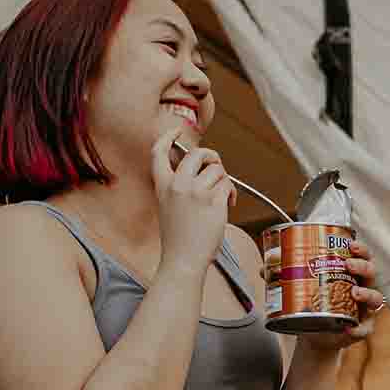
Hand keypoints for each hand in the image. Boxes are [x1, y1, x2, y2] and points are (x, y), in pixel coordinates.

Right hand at [151, 132, 232, 273]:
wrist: (183, 258)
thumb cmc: (179, 236)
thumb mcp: (169, 205)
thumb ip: (179, 185)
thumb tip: (203, 169)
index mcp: (162, 185)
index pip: (158, 152)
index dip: (167, 137)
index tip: (176, 131)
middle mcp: (177, 184)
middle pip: (197, 153)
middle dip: (212, 157)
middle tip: (216, 168)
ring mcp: (195, 192)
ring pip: (218, 170)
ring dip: (224, 181)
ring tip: (221, 197)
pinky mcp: (213, 201)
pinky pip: (228, 185)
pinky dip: (231, 193)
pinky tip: (228, 205)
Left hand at [293, 242, 384, 355]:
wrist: (314, 334)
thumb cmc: (312, 306)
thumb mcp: (298, 290)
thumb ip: (283, 279)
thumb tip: (264, 269)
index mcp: (349, 275)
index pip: (362, 257)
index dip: (361, 250)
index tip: (351, 245)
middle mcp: (361, 288)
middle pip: (371, 273)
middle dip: (363, 266)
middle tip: (348, 264)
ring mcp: (364, 309)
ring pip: (376, 298)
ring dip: (367, 294)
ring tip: (354, 293)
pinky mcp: (362, 328)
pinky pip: (365, 328)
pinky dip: (359, 329)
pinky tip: (349, 328)